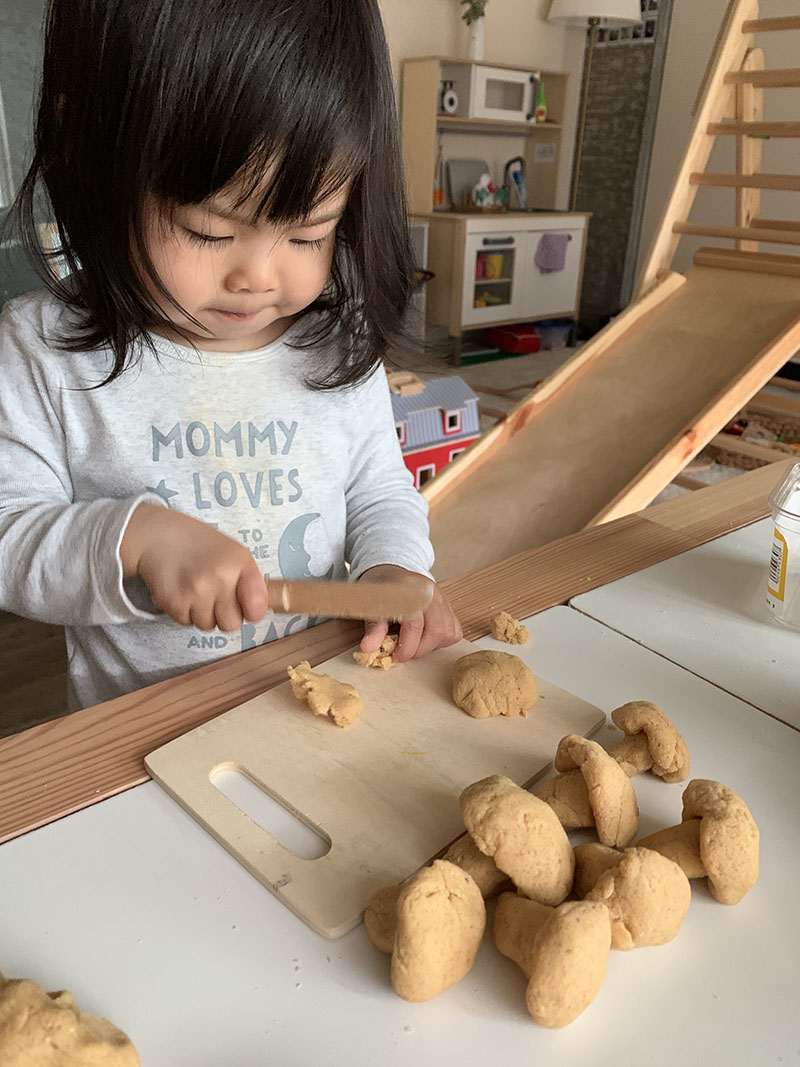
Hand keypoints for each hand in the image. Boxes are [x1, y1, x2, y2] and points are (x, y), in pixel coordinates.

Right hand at [119, 504, 267, 630]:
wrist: (158, 536)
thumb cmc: (199, 545)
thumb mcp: (234, 553)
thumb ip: (249, 581)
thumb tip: (259, 611)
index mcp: (240, 564)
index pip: (258, 608)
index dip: (251, 611)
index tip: (246, 606)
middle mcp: (220, 579)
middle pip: (232, 624)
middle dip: (225, 615)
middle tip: (216, 597)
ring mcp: (196, 592)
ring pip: (208, 625)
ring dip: (203, 614)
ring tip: (197, 591)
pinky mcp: (173, 603)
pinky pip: (187, 623)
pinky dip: (185, 612)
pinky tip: (183, 592)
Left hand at [358, 564, 461, 662]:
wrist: (392, 572)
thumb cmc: (382, 589)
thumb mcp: (372, 606)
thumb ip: (373, 628)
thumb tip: (368, 648)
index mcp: (410, 590)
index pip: (415, 624)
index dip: (405, 647)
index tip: (394, 658)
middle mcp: (431, 594)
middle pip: (436, 631)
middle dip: (419, 650)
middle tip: (402, 654)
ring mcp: (443, 600)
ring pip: (448, 633)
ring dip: (430, 646)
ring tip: (413, 644)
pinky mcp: (449, 608)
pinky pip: (454, 631)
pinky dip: (441, 640)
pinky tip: (426, 637)